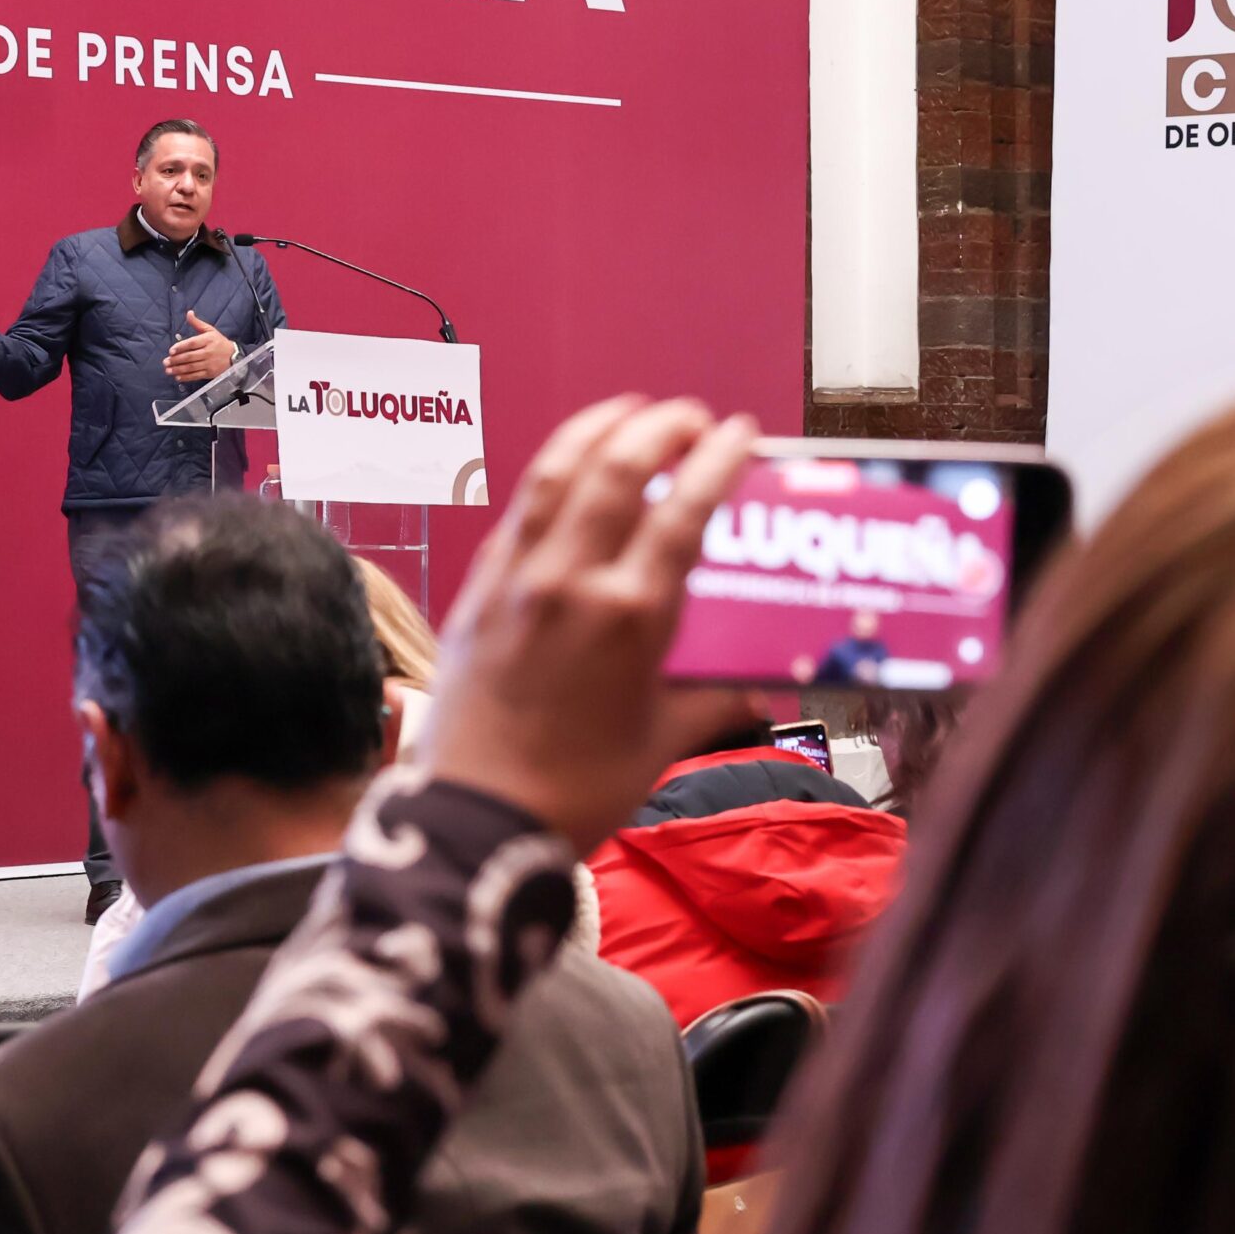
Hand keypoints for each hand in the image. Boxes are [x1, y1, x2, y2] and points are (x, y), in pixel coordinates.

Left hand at [163, 311, 236, 383]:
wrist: (234, 356)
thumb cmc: (219, 342)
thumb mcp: (210, 330)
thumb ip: (197, 323)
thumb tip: (189, 313)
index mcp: (208, 340)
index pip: (192, 343)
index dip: (181, 347)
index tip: (171, 351)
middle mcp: (208, 352)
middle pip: (190, 356)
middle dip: (176, 360)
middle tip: (165, 361)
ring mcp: (209, 363)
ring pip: (191, 367)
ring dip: (178, 369)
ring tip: (168, 370)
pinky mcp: (210, 373)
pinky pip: (196, 375)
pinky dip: (186, 377)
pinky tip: (178, 377)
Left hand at [420, 395, 756, 853]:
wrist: (477, 818)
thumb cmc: (575, 790)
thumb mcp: (661, 741)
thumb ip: (712, 701)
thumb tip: (757, 689)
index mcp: (631, 616)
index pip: (683, 512)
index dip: (715, 462)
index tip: (737, 434)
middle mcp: (572, 582)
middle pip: (617, 471)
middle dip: (658, 428)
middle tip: (689, 417)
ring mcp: (518, 579)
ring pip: (556, 475)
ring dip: (595, 431)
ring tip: (627, 415)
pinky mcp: (479, 591)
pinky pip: (517, 514)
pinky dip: (548, 477)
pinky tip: (566, 472)